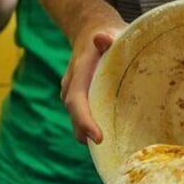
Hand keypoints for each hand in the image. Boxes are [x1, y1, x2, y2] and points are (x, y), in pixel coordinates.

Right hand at [60, 21, 127, 143]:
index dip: (85, 121)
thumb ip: (107, 38)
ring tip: (111, 151)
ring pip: (77, 121)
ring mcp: (74, 94)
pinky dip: (92, 129)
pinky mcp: (81, 100)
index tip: (98, 138)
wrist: (90, 31)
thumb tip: (102, 38)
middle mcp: (72, 87)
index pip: (77, 102)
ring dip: (89, 136)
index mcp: (79, 73)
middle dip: (87, 136)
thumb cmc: (106, 35)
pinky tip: (111, 141)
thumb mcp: (110, 33)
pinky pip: (83, 118)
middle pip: (75, 117)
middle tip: (109, 152)